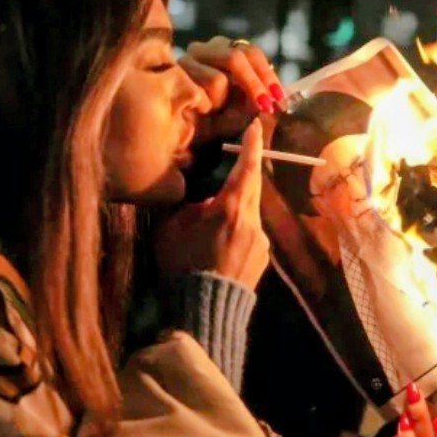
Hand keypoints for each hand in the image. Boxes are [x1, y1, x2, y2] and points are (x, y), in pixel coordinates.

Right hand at [153, 119, 269, 289]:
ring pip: (250, 213)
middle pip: (252, 188)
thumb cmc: (182, 265)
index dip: (251, 145)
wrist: (202, 310)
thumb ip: (192, 205)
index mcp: (231, 208)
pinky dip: (237, 231)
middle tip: (233, 162)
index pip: (247, 167)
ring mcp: (261, 242)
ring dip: (235, 209)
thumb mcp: (174, 227)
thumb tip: (205, 197)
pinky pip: (251, 234)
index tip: (257, 126)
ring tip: (211, 222)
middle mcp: (253, 221)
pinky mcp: (262, 259)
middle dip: (243, 175)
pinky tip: (219, 245)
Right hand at [180, 37, 285, 143]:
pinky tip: (200, 112)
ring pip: (218, 79)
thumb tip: (275, 98)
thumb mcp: (242, 108)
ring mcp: (186, 60)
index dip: (268, 75)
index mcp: (224, 49)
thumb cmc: (213, 119)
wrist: (181, 131)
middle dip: (255, 85)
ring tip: (214, 111)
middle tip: (265, 106)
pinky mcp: (171, 76)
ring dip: (223, 102)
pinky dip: (206, 107)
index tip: (279, 97)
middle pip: (237, 57)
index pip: (252, 53)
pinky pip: (198, 94)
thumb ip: (258, 99)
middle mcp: (205, 49)